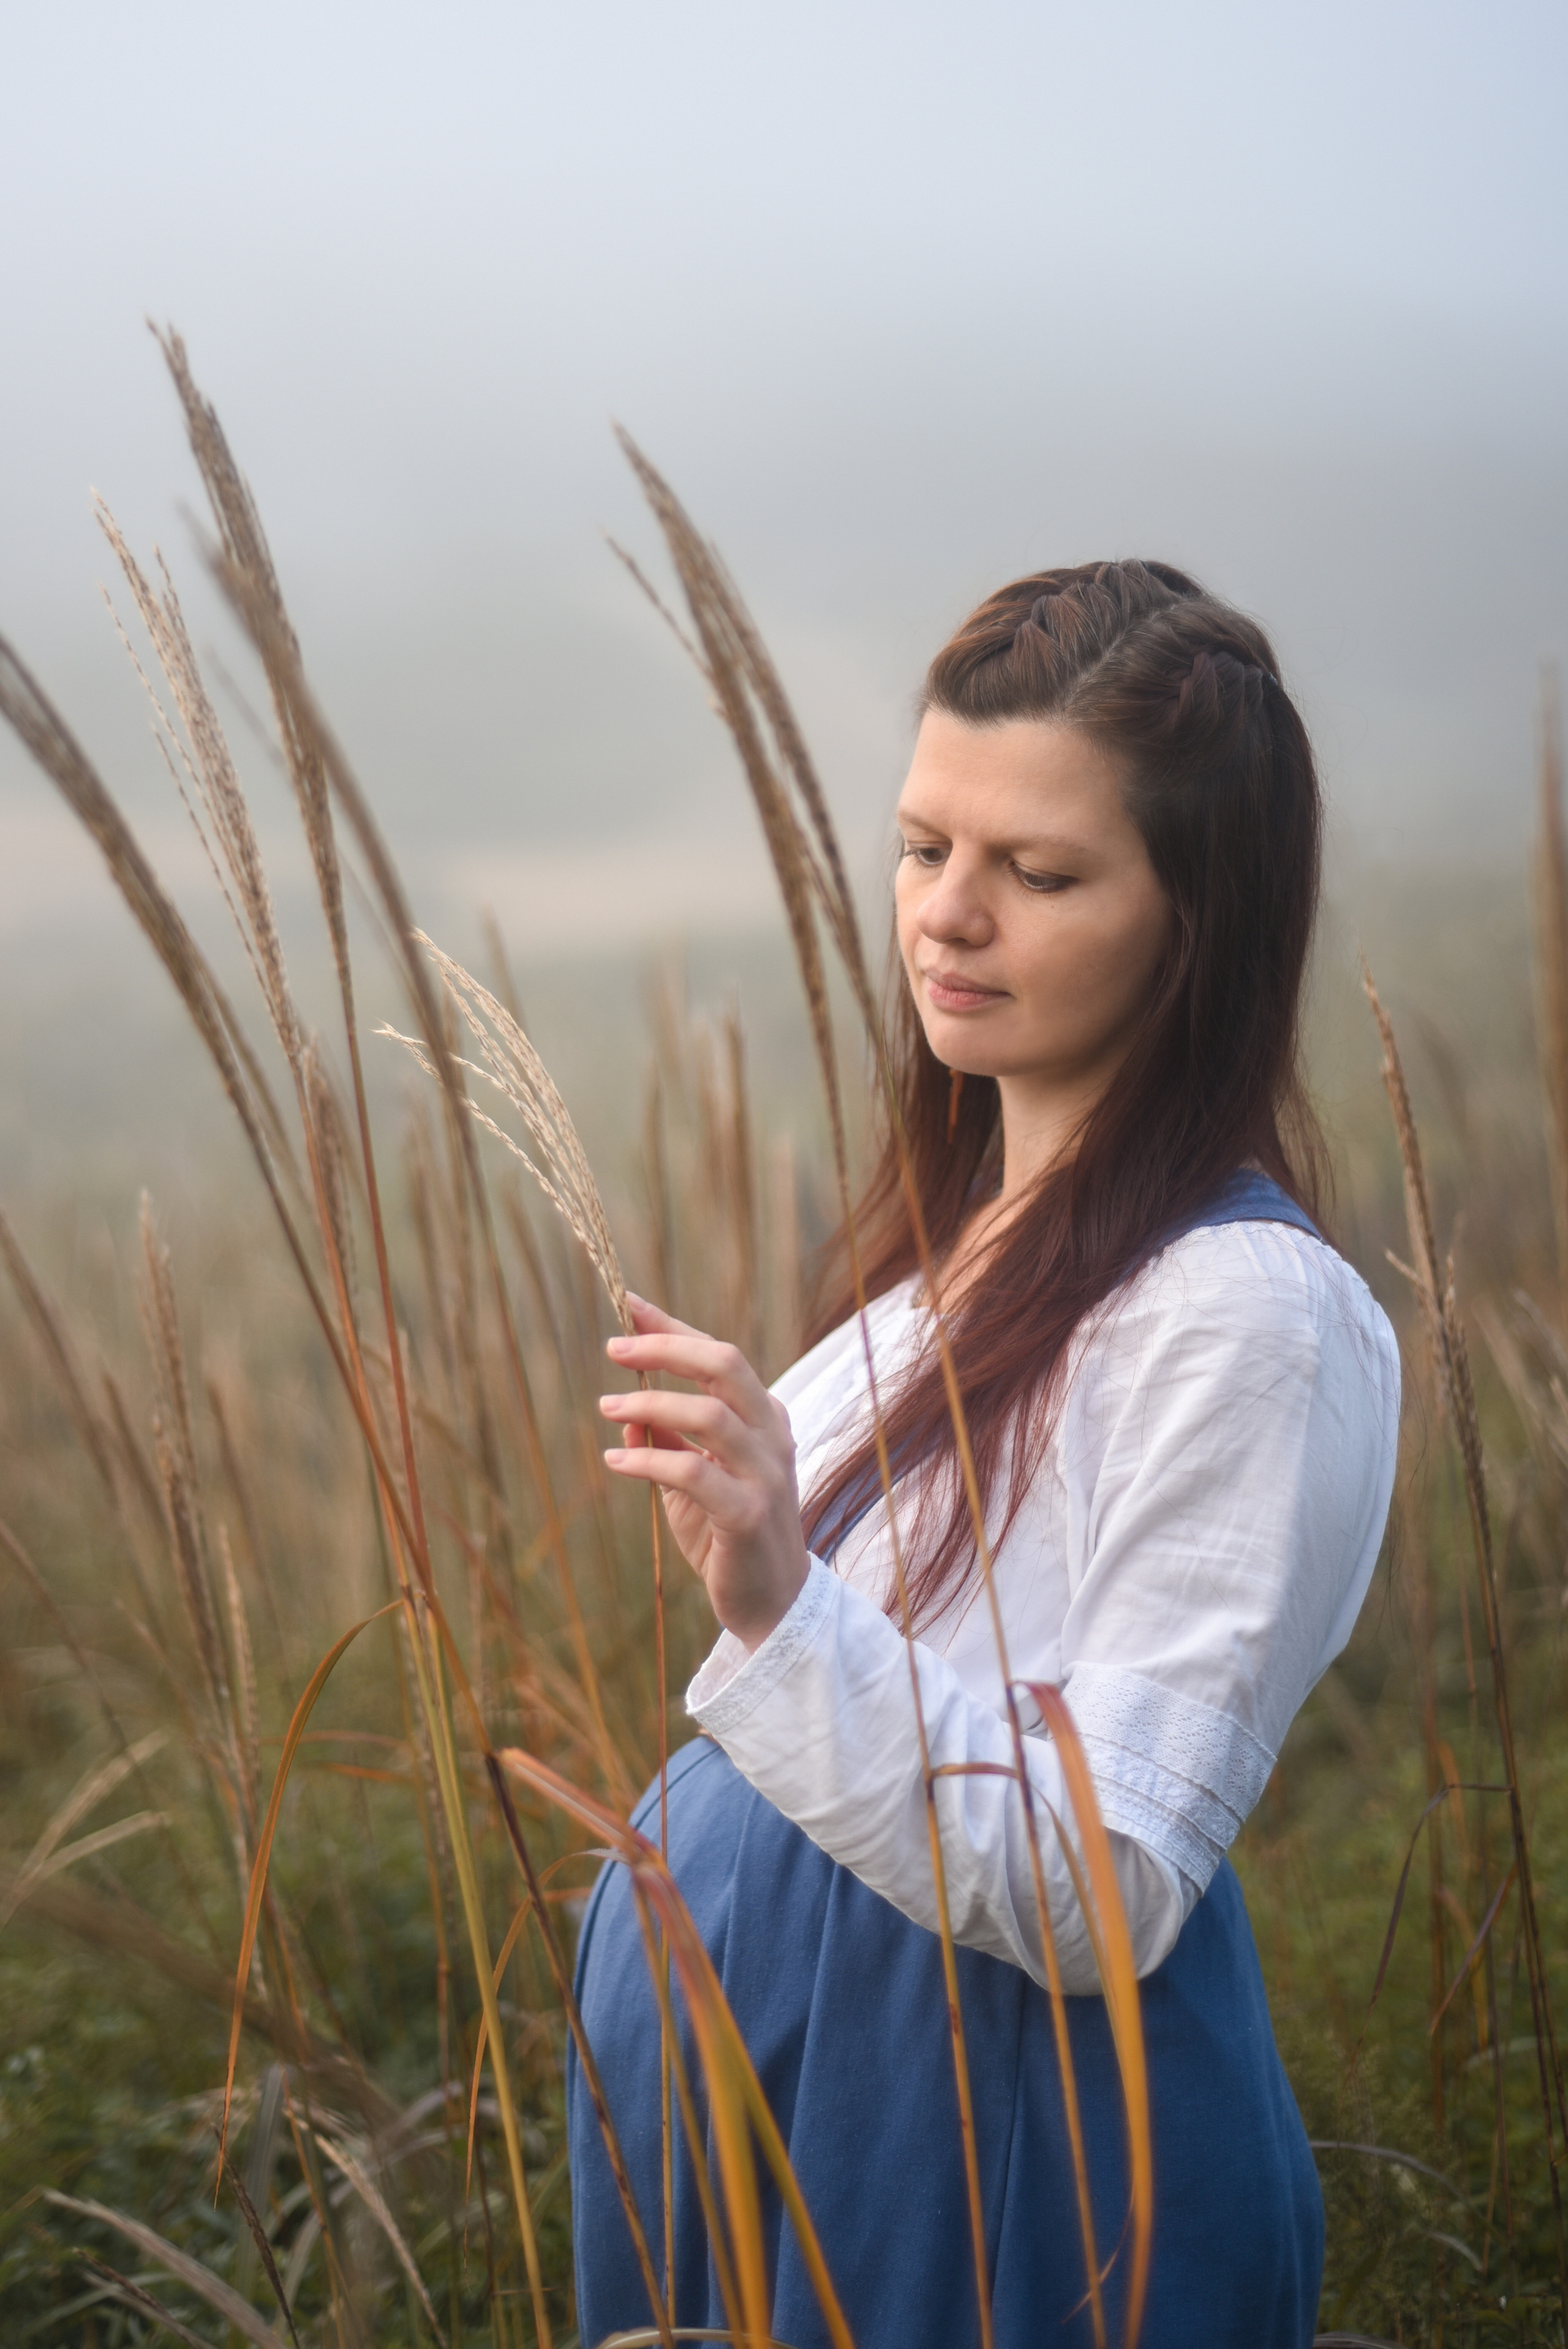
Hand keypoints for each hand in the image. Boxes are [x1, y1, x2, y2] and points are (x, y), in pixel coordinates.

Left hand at [599, 1295, 808, 1651]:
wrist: (773, 1606)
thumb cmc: (730, 1537)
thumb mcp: (694, 1483)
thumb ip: (668, 1445)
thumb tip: (626, 1417)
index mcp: (765, 1418)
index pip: (719, 1355)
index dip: (673, 1327)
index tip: (628, 1304)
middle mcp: (772, 1437)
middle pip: (724, 1365)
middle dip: (666, 1348)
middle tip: (614, 1349)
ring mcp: (766, 1475)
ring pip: (709, 1414)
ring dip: (649, 1405)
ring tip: (608, 1409)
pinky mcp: (748, 1514)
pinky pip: (693, 1473)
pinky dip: (648, 1462)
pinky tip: (616, 1463)